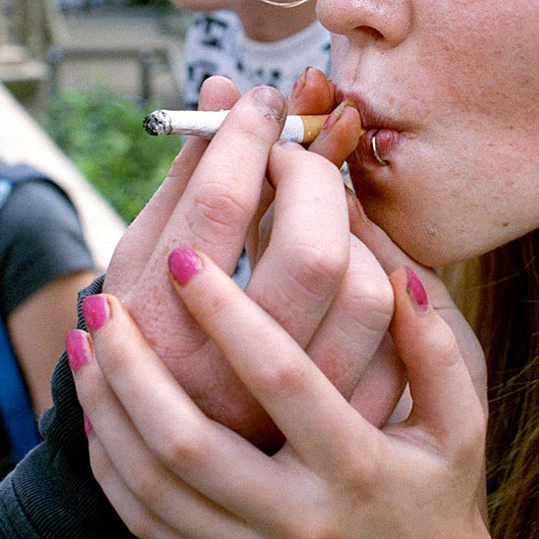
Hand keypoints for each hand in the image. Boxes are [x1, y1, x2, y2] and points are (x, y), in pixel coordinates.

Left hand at [70, 253, 488, 538]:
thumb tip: (396, 273)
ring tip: (84, 344)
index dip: (227, 313)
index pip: (280, 378)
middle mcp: (296, 518)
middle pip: (187, 443)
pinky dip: (110, 462)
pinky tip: (98, 409)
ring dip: (106, 409)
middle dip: (133, 368)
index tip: (185, 259)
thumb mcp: (458, 427)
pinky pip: (142, 520)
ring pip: (151, 486)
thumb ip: (435, 349)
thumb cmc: (438, 494)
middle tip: (103, 304)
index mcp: (355, 467)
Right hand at [101, 72, 392, 446]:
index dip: (247, 138)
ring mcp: (291, 411)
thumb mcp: (142, 257)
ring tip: (314, 206)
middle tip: (293, 148)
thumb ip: (186, 178)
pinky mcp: (339, 428)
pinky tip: (345, 252)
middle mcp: (228, 375)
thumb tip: (226, 90)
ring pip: (366, 292)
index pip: (219, 207)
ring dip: (349, 225)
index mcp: (158, 324)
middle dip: (312, 173)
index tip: (260, 100)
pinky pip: (396, 338)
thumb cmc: (146, 328)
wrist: (162, 447)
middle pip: (310, 252)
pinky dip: (378, 274)